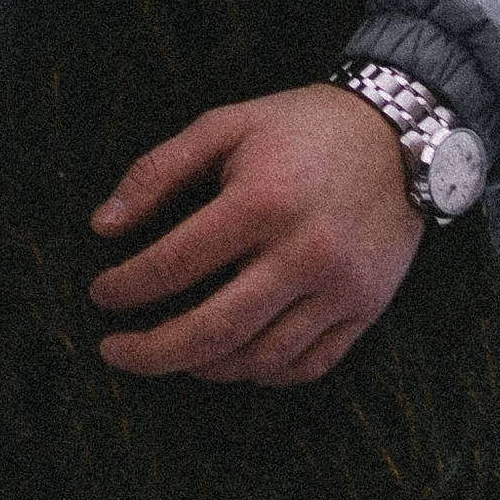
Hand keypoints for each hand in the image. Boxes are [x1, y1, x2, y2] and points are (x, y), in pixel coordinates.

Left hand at [87, 83, 422, 387]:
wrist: (399, 136)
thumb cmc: (301, 127)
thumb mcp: (227, 125)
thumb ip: (159, 170)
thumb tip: (103, 225)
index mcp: (262, 200)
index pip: (175, 263)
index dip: (127, 286)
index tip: (101, 294)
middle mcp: (302, 252)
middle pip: (213, 329)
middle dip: (152, 352)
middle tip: (115, 352)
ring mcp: (339, 288)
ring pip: (258, 359)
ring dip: (204, 367)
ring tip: (173, 354)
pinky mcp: (365, 309)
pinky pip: (308, 366)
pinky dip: (263, 373)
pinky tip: (234, 360)